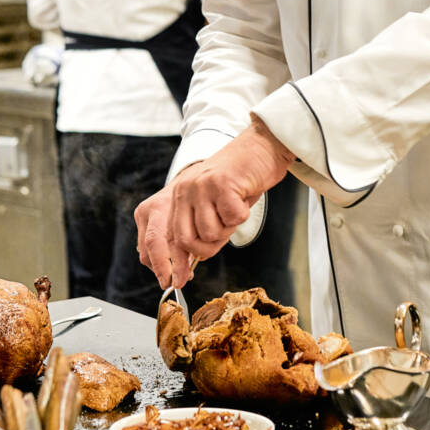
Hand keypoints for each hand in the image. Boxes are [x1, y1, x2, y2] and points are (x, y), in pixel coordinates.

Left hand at [135, 118, 294, 287]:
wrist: (262, 147)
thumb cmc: (241, 180)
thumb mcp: (213, 205)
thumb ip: (200, 228)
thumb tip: (190, 263)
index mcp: (179, 196)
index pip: (167, 236)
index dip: (171, 263)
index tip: (176, 282)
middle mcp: (184, 190)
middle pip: (186, 240)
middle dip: (206, 248)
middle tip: (224, 233)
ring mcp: (201, 186)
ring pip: (210, 232)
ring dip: (228, 228)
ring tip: (235, 208)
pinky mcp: (221, 183)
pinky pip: (232, 218)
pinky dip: (242, 215)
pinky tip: (244, 196)